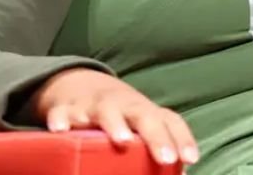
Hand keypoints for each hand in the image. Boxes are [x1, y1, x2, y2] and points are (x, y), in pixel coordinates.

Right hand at [32, 67, 198, 167]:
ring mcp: (95, 105)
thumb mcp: (141, 126)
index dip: (182, 139)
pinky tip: (61, 131)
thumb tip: (179, 173)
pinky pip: (62, 112)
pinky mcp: (67, 109)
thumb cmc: (121, 116)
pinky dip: (61, 119)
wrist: (82, 85)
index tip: (191, 159)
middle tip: (167, 158)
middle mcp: (123, 106)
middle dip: (156, 135)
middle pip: (143, 115)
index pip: (170, 122)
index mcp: (145, 112)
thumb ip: (158, 147)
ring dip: (115, 124)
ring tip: (122, 141)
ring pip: (106, 110)